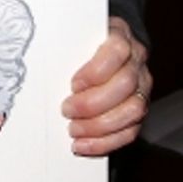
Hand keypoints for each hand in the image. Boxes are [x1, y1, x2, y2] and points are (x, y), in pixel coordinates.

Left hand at [61, 16, 151, 155]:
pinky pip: (131, 131)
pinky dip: (106, 142)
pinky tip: (85, 144)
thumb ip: (64, 46)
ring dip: (99, 126)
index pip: (117, 51)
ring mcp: (142, 87)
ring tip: (74, 130)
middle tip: (67, 110)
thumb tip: (40, 63)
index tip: (73, 84)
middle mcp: (136, 61)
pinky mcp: (139, 110)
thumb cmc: (83, 45)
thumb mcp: (74, 36)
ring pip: (133, 110)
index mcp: (120, 36)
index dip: (95, 71)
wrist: (105, 50)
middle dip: (93, 103)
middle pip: (125, 84)